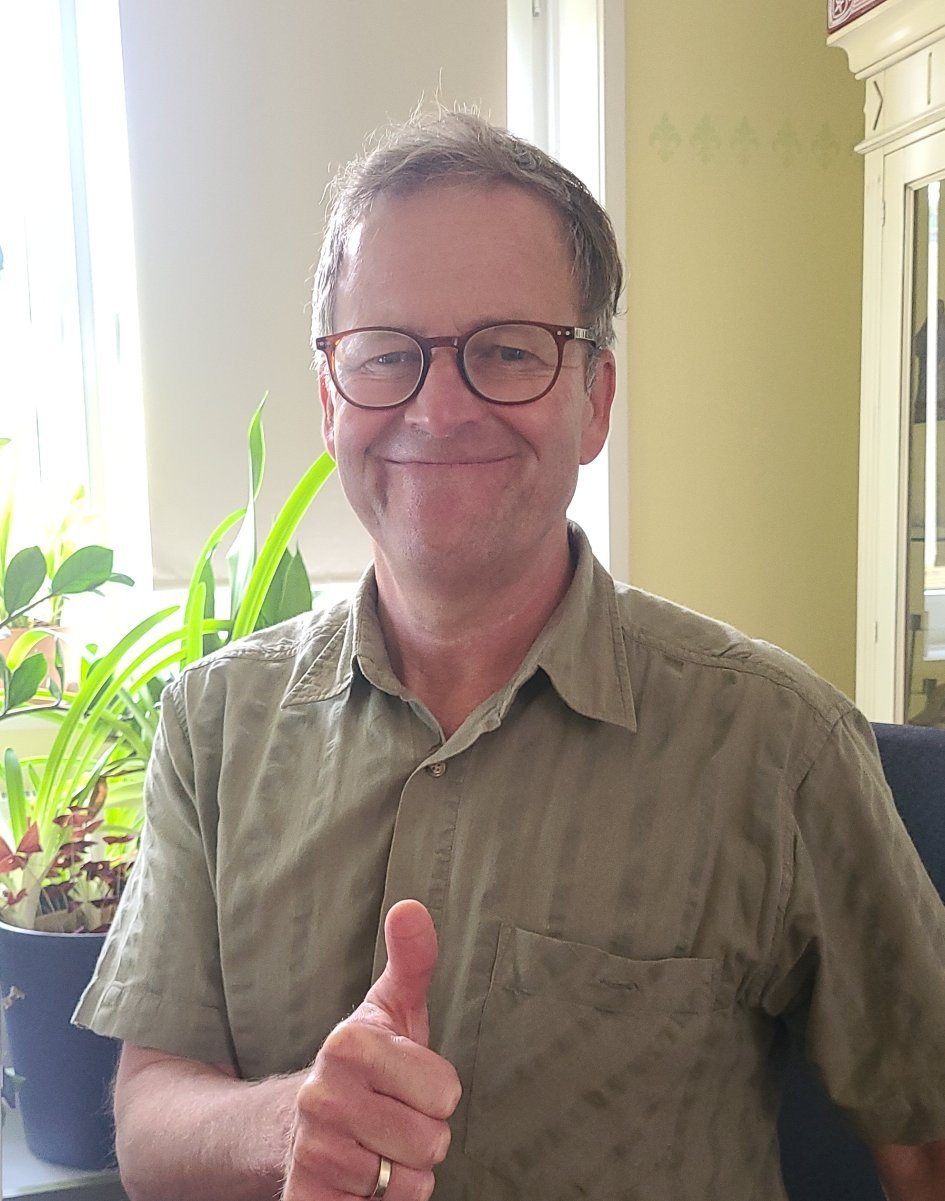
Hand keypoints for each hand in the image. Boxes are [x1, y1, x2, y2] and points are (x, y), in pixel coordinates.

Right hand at [283, 900, 461, 1199]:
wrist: (299, 1123)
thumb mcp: (391, 1008)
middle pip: (431, 1141)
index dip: (435, 1091)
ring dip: (401, 1173)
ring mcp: (311, 1151)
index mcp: (347, 1044)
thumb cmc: (366, 1063)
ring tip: (376, 1145)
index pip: (445, 1092)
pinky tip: (360, 1179)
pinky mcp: (304, 1198)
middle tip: (392, 1116)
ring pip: (409, 1183)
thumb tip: (412, 907)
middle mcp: (321, 1096)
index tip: (405, 1081)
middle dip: (422, 1135)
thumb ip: (412, 959)